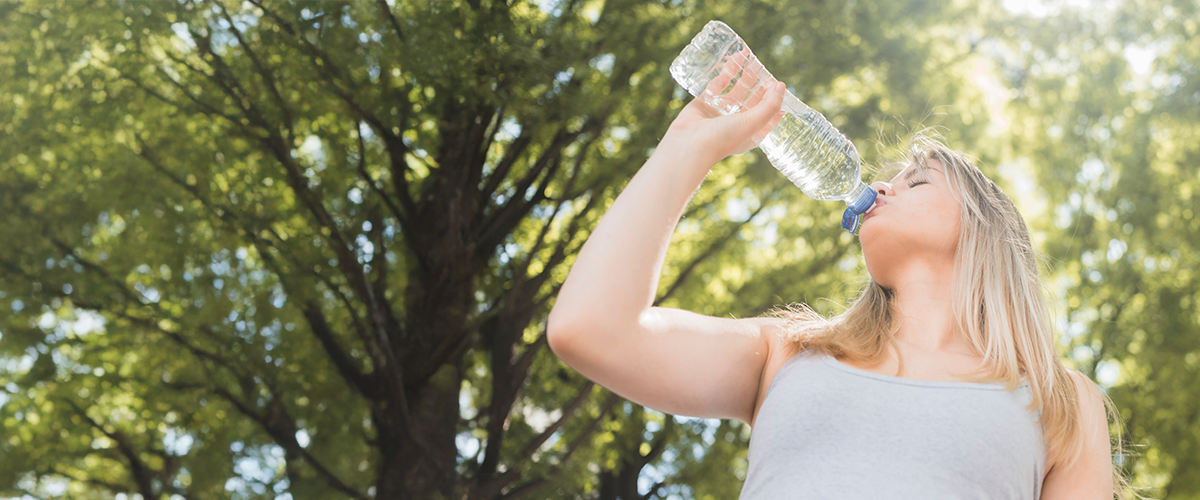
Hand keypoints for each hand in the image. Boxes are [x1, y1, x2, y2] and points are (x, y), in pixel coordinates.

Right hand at [662, 57, 785, 164]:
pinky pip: (716, 86)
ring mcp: (719, 114)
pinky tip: (733, 61)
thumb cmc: (723, 139)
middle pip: (751, 100)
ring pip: (734, 91)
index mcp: (749, 133)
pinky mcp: (704, 103)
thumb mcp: (753, 123)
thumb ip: (769, 105)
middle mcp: (735, 124)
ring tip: (749, 59)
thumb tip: (781, 86)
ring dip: (742, 76)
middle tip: (764, 69)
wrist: (689, 144)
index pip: (767, 116)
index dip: (774, 102)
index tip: (780, 87)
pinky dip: (724, 74)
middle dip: (758, 85)